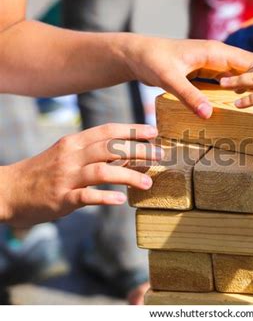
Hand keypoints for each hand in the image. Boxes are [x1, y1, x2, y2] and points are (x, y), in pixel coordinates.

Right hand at [0, 124, 161, 226]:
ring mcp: (66, 176)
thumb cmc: (43, 172)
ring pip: (103, 170)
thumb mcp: (67, 155)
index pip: (107, 130)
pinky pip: (87, 196)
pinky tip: (121, 200)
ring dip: (130, 175)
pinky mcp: (61, 197)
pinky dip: (106, 197)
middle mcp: (72, 155)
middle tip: (160, 155)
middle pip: (111, 147)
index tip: (153, 131)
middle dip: (139, 150)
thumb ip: (94, 152)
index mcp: (74, 142)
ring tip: (148, 182)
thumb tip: (127, 151)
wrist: (7, 191)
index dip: (132, 129)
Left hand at [125, 37, 252, 118]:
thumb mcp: (170, 79)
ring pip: (237, 75)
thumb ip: (189, 96)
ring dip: (244, 89)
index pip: (249, 62)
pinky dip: (230, 92)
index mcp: (214, 52)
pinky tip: (233, 107)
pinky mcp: (204, 72)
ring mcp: (211, 64)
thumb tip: (208, 115)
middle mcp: (216, 56)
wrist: (137, 56)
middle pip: (247, 68)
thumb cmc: (152, 61)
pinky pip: (224, 82)